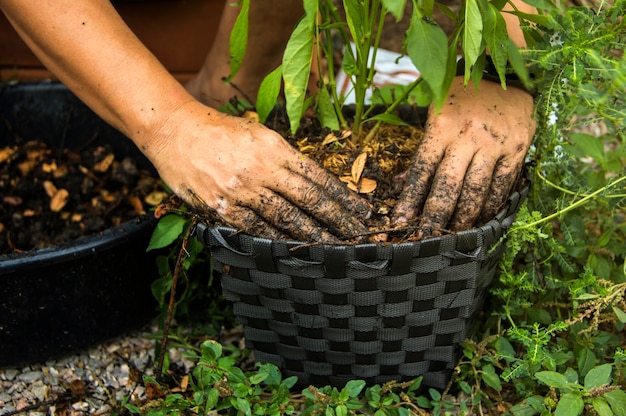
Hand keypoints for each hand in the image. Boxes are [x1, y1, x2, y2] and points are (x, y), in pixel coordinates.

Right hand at [148, 100, 370, 242]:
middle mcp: (262, 169)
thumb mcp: (258, 133)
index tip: (361, 211)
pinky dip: (277, 241)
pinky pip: (255, 229)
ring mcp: (241, 190)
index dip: (342, 197)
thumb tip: (312, 181)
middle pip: (308, 200)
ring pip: (286, 219)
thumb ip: (284, 157)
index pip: (318, 177)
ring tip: (334, 249)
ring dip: (313, 236)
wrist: (174, 130)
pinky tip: (294, 250)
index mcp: (275, 148)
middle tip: (358, 237)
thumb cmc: (220, 131)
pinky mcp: (221, 207)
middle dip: (337, 221)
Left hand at [392, 77, 535, 237]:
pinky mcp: (518, 148)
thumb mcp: (436, 112)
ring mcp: (495, 143)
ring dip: (463, 217)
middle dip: (435, 216)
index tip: (401, 221)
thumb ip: (424, 148)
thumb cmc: (462, 96)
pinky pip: (502, 185)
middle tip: (426, 238)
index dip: (410, 199)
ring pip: (476, 191)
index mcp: (443, 125)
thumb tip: (403, 181)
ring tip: (453, 234)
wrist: (505, 72)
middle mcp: (468, 135)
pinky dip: (490, 205)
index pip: (422, 170)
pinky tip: (480, 218)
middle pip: (448, 186)